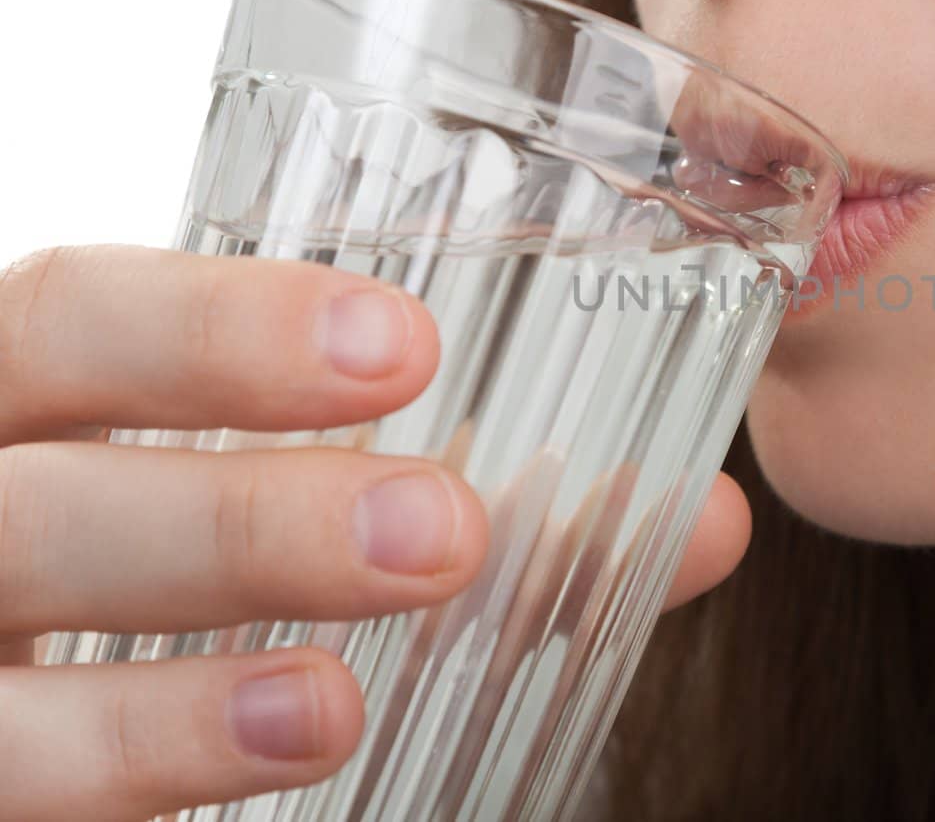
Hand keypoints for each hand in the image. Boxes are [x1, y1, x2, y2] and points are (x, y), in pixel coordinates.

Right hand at [0, 244, 749, 820]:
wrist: (51, 712)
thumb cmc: (199, 566)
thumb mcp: (295, 495)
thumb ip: (494, 504)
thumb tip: (709, 520)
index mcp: (31, 403)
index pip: (66, 316)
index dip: (212, 322)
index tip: (403, 344)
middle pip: (37, 498)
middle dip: (241, 515)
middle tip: (442, 528)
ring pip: (9, 677)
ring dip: (179, 699)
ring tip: (339, 698)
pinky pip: (20, 791)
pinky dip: (147, 769)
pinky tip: (292, 750)